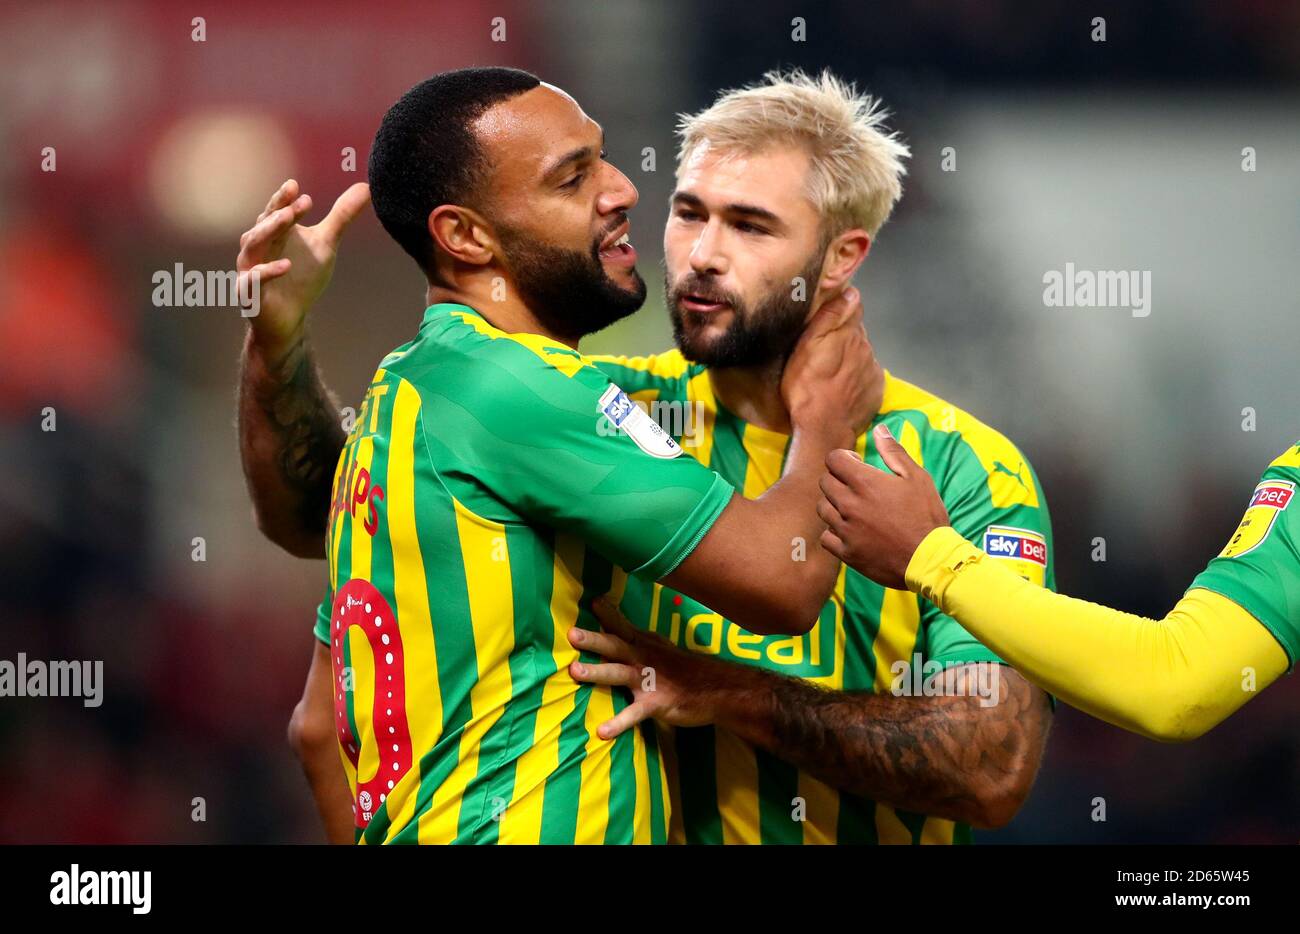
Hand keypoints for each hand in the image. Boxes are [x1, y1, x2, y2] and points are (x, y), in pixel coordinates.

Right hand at [236, 179, 370, 358]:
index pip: (277, 209)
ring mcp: (250, 267)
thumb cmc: (303, 276)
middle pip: (265, 223)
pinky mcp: (249, 291)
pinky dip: (268, 271)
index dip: (286, 199)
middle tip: (299, 200)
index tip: (299, 188)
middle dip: (280, 210)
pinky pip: (254, 279)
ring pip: (254, 244)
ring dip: (270, 230)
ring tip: (288, 219)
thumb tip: (365, 187)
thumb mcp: (326, 244)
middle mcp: (258, 244)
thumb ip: (341, 216)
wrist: (289, 317)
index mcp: (273, 231)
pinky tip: (286, 265)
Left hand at [566, 598, 718, 738]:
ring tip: (574, 672)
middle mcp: (643, 658)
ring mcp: (648, 680)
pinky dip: (618, 723)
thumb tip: (616, 628)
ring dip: (597, 672)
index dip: (608, 613)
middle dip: (593, 639)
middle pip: (615, 645)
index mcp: (644, 644)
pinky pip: (633, 714)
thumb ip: (637, 640)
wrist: (716, 690)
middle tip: (572, 634)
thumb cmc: (683, 670)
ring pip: (619, 674)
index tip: (592, 601)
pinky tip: (602, 732)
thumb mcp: (660, 648)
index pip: (622, 626)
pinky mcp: (655, 703)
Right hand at [780, 286, 882, 437]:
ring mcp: (873, 371)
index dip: (840, 310)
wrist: (823, 429)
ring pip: (862, 354)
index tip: (827, 319)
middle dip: (843, 337)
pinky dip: (857, 378)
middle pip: (856, 333)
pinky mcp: (876, 390)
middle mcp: (867, 348)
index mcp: (849, 334)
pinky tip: (841, 388)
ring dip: (850, 359)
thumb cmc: (806, 388)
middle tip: (823, 352)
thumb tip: (851, 292)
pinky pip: (867, 376)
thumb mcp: (806, 347)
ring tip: (830, 374)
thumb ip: (830, 317)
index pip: (853, 308)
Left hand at [818, 423, 950, 588]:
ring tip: (852, 507)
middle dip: (838, 478)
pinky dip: (833, 531)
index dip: (843, 458)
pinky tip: (849, 530)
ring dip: (833, 504)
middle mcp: (849, 504)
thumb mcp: (917, 478)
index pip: (833, 459)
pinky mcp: (846, 552)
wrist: (930, 559)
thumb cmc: (926, 516)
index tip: (856, 463)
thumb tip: (879, 430)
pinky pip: (826, 537)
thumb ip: (894, 452)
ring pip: (822, 508)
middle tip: (856, 485)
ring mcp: (845, 529)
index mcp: (865, 482)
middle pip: (825, 482)